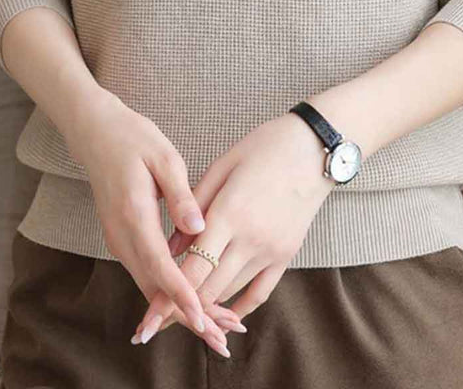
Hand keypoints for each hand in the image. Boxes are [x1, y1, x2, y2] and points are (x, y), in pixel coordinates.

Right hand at [61, 90, 243, 352]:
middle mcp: (121, 235)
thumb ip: (181, 195)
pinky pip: (146, 273)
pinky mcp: (123, 239)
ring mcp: (118, 240)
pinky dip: (169, 291)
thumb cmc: (132, 138)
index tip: (203, 318)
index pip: (159, 266)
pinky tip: (193, 298)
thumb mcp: (163, 157)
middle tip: (223, 336)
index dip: (182, 295)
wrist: (95, 132)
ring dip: (180, 308)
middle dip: (187, 315)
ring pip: (149, 285)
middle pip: (154, 288)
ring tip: (217, 326)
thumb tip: (199, 229)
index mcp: (133, 215)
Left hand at [132, 111, 333, 345]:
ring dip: (205, 302)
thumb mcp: (222, 166)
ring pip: (229, 292)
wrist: (314, 148)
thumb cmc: (263, 148)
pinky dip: (238, 308)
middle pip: (208, 288)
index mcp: (230, 213)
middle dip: (181, 304)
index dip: (168, 294)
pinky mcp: (286, 255)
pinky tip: (221, 314)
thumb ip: (193, 205)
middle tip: (159, 313)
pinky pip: (259, 293)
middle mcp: (251, 238)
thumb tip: (170, 246)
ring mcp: (271, 250)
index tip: (149, 313)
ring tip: (183, 307)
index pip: (193, 268)